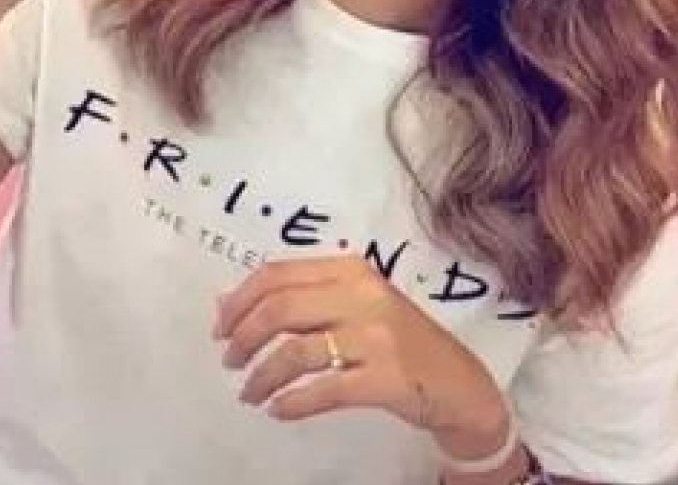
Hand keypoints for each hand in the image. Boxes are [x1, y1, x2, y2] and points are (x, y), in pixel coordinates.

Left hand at [215, 256, 511, 459]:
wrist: (457, 382)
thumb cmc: (397, 338)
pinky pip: (322, 389)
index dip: (241, 299)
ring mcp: (375, 335)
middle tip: (229, 361)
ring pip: (295, 351)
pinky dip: (292, 402)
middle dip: (243, 336)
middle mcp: (362, 294)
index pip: (278, 273)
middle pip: (280, 308)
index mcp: (350, 268)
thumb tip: (229, 304)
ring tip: (250, 393)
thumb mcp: (355, 303)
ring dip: (262, 376)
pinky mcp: (384, 377)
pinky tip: (278, 409)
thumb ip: (302, 298)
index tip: (220, 326)